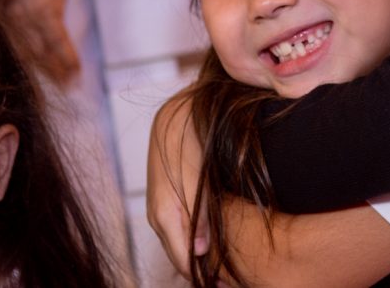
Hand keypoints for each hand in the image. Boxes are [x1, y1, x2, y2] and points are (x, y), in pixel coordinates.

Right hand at [147, 97, 208, 280]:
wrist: (175, 118)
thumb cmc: (187, 144)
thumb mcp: (197, 180)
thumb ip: (199, 216)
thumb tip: (201, 251)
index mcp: (165, 216)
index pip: (182, 260)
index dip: (203, 277)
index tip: (226, 284)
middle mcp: (159, 217)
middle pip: (180, 256)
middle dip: (202, 272)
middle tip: (230, 282)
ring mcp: (161, 210)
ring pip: (180, 244)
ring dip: (199, 258)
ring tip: (224, 271)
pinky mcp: (167, 202)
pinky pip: (179, 230)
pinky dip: (194, 242)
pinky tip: (210, 245)